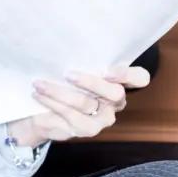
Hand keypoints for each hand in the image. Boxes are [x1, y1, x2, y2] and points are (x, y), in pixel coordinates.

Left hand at [7, 65, 151, 146]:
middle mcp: (114, 104)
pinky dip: (51, 104)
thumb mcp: (74, 72)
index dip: (128, 75)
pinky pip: (69, 116)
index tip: (108, 71)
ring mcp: (101, 120)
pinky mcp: (85, 130)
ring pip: (85, 104)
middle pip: (114, 93)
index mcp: (118, 84)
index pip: (139, 78)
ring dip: (59, 92)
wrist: (45, 113)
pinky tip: (38, 96)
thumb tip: (65, 46)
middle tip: (67, 74)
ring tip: (39, 84)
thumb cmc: (64, 85)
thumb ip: (79, 63)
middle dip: (90, 82)